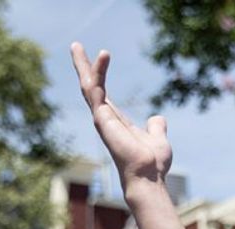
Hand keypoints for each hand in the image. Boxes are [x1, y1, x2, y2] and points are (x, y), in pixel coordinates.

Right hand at [70, 43, 171, 192]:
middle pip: (91, 87)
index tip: (98, 58)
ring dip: (83, 64)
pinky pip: (97, 88)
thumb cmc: (153, 164)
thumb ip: (156, 128)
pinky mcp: (102, 117)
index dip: (99, 76)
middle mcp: (106, 119)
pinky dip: (100, 71)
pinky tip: (104, 54)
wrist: (148, 177)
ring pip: (89, 85)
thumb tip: (157, 118)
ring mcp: (102, 118)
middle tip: (76, 46)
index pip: (103, 94)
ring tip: (76, 45)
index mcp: (116, 121)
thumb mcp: (158, 139)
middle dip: (83, 66)